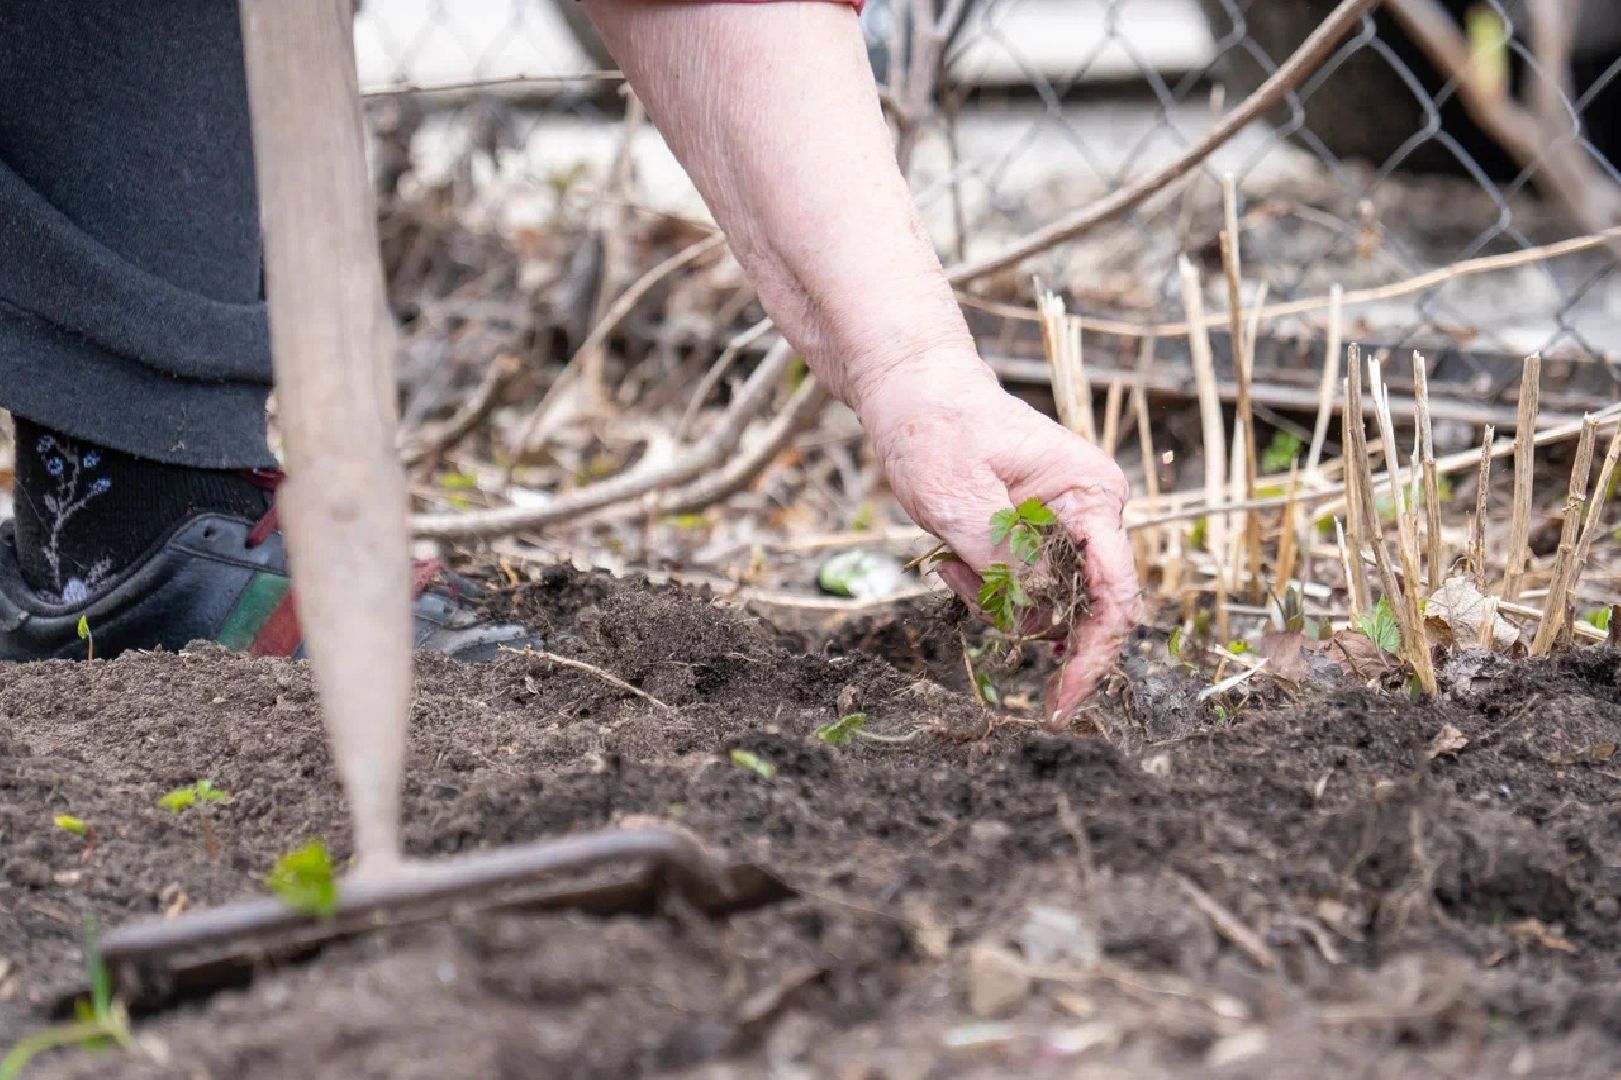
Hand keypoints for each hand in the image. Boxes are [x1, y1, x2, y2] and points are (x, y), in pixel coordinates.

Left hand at [857, 354, 1142, 726]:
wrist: (915, 391)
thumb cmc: (935, 429)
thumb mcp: (955, 497)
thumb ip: (1001, 556)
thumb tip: (1037, 610)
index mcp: (1091, 497)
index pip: (1115, 593)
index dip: (1095, 654)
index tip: (1063, 700)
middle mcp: (1094, 514)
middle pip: (1087, 608)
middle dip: (1028, 622)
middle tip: (968, 598)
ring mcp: (1071, 526)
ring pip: (1049, 605)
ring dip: (996, 601)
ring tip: (949, 559)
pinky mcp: (1043, 537)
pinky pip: (1026, 589)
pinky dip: (988, 588)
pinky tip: (954, 559)